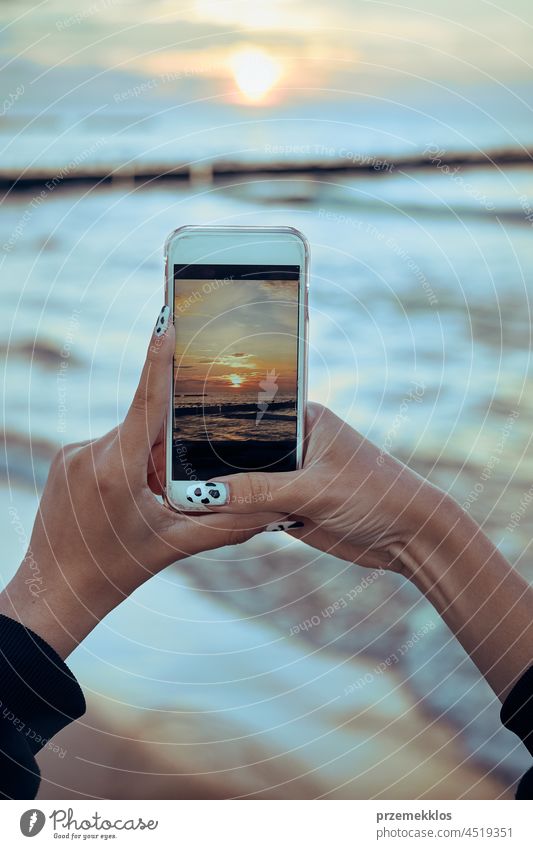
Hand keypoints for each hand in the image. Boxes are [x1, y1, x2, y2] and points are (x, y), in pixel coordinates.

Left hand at [0, 307, 278, 657]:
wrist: (56, 591)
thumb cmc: (117, 571)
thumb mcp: (176, 548)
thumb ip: (225, 524)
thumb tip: (270, 508)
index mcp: (116, 471)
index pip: (146, 402)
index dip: (160, 360)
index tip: (167, 320)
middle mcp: (89, 453)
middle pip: (144, 424)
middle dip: (168, 443)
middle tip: (172, 483)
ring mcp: (71, 454)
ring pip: (127, 436)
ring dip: (146, 457)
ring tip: (147, 502)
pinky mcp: (63, 460)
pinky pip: (108, 446)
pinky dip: (127, 462)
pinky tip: (127, 499)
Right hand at [195, 402, 439, 570]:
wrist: (410, 537)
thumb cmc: (376, 494)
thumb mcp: (314, 490)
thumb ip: (260, 491)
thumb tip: (206, 493)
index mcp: (304, 419)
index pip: (249, 412)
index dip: (213, 423)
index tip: (175, 432)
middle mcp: (295, 443)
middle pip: (240, 450)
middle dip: (211, 462)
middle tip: (167, 470)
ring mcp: (292, 476)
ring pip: (244, 481)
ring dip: (222, 492)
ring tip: (177, 495)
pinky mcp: (292, 506)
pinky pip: (254, 507)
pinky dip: (236, 514)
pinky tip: (206, 516)